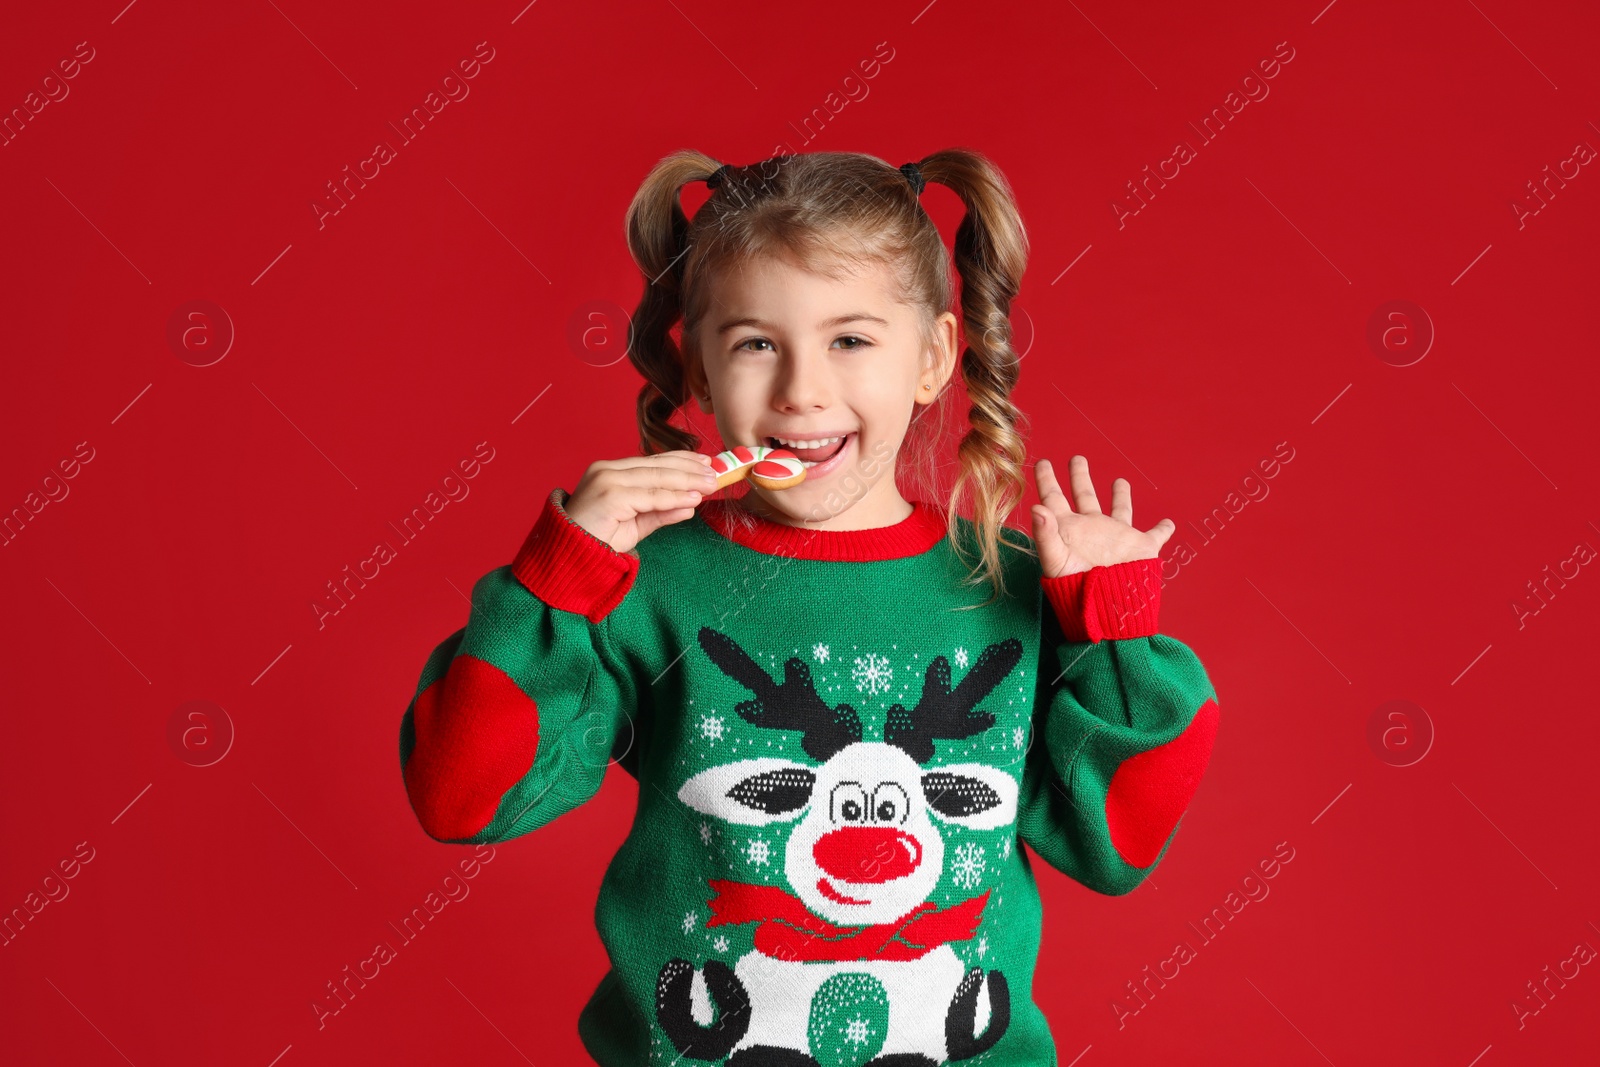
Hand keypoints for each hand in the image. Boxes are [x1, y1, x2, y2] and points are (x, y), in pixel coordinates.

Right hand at [564, 450, 717, 553]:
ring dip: (688, 481)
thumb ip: (660, 512)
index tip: (705, 462)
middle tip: (716, 471)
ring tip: (711, 483)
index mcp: (610, 471)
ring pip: (657, 477)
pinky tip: (693, 498)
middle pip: (657, 465)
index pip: (652, 462)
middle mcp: (607, 470)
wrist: (568, 559)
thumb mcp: (635, 525)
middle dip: (690, 468)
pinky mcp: (610, 495)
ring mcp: (607, 480)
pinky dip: (675, 497)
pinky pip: (651, 496)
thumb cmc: (596, 542)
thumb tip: (690, 505)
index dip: (681, 460)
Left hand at [1029, 456, 1174, 577]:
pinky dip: (1163, 529)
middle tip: (1077, 458)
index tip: (1043, 462)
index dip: (1047, 479)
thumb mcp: (1056, 561)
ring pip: (1120, 509)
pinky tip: (1168, 523)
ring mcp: (1117, 538)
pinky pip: (1156, 536)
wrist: (1106, 609)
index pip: (1054, 497)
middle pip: (1085, 495)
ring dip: (1121, 495)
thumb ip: (1045, 535)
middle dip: (1080, 476)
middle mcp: (1092, 529)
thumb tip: (1036, 507)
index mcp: (1069, 529)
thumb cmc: (1076, 590)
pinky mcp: (1141, 549)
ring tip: (1119, 481)